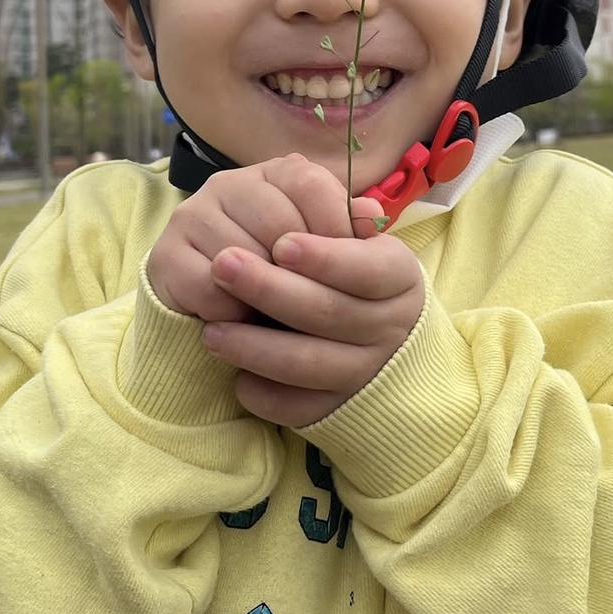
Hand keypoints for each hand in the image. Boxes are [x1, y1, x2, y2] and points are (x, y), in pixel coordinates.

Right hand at [147, 153, 384, 324]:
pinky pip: (210, 286)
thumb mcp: (319, 250)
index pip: (310, 185)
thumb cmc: (281, 273)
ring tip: (274, 311)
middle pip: (279, 223)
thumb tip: (372, 214)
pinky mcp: (165, 254)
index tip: (349, 265)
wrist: (218, 311)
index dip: (334, 228)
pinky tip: (239, 317)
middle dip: (300, 271)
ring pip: (245, 257)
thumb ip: (345, 229)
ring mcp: (192, 214)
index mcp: (274, 173)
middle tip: (310, 298)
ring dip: (266, 295)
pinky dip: (231, 312)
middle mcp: (230, 183)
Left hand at [201, 228, 424, 426]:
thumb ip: (340, 218)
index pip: (367, 269)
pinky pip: (299, 409)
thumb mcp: (362, 241)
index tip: (281, 242)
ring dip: (254, 347)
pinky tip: (235, 376)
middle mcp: (390, 329)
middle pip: (329, 313)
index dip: (324, 258)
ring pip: (308, 364)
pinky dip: (264, 394)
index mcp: (401, 279)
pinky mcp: (338, 409)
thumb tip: (350, 204)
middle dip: (271, 290)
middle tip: (223, 265)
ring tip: (211, 329)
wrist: (389, 341)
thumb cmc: (360, 274)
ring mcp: (365, 373)